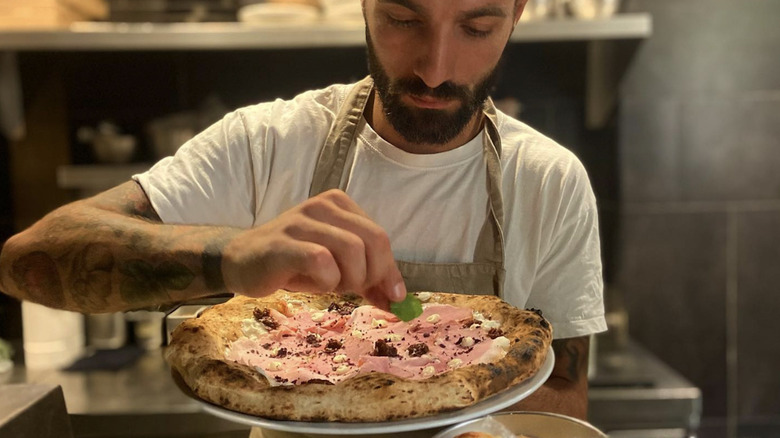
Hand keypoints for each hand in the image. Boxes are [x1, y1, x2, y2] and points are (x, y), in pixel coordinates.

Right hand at [222, 189, 406, 308]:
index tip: (392, 297)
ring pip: (353, 251)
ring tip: (328, 284)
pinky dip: (326, 280)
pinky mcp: (283, 242)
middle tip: (354, 290)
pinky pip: (322, 261)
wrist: (242, 261)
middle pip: (375, 241)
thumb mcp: (338, 268)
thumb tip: (401, 301)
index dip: (389, 271)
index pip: (381, 237)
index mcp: (340, 204)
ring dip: (347, 280)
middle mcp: (323, 205)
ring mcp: (302, 220)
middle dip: (373, 275)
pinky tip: (312, 283)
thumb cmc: (295, 263)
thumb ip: (369, 280)